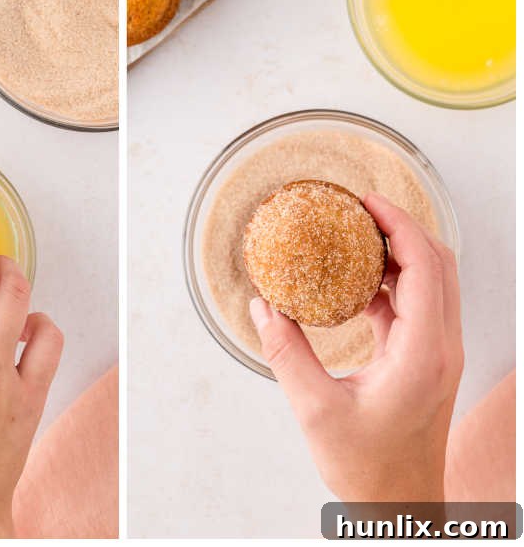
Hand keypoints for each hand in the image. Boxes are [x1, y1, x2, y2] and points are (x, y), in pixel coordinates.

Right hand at [249, 192, 461, 501]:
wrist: (398, 503)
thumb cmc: (367, 466)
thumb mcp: (315, 408)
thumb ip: (287, 352)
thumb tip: (265, 307)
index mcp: (423, 353)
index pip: (424, 267)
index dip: (398, 225)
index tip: (366, 203)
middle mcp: (441, 348)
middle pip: (439, 265)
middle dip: (402, 228)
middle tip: (360, 210)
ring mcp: (438, 355)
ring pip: (433, 283)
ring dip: (400, 255)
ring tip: (356, 238)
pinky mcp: (426, 362)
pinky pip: (418, 307)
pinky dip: (392, 284)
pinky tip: (355, 284)